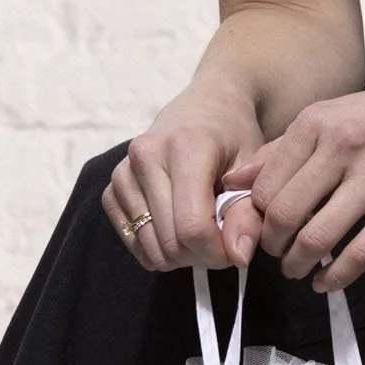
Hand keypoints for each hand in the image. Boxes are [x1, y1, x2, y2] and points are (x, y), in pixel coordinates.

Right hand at [104, 104, 267, 275]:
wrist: (207, 107)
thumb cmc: (235, 139)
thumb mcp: (253, 171)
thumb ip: (247, 214)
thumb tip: (238, 257)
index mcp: (185, 147)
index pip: (193, 227)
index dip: (218, 252)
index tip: (236, 247)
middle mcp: (145, 156)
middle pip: (170, 242)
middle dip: (202, 255)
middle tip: (223, 240)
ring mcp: (123, 173)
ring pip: (150, 249)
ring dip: (181, 255)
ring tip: (202, 231)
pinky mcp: (111, 189)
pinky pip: (133, 243)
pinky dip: (159, 248)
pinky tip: (178, 227)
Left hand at [249, 72, 364, 291]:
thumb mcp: (338, 114)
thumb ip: (285, 148)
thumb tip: (235, 181)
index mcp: (319, 121)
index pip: (264, 183)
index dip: (255, 216)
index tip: (262, 229)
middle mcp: (343, 146)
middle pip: (283, 214)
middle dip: (272, 246)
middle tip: (278, 254)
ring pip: (316, 238)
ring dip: (298, 265)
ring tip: (299, 270)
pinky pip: (360, 252)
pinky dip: (336, 277)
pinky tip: (327, 281)